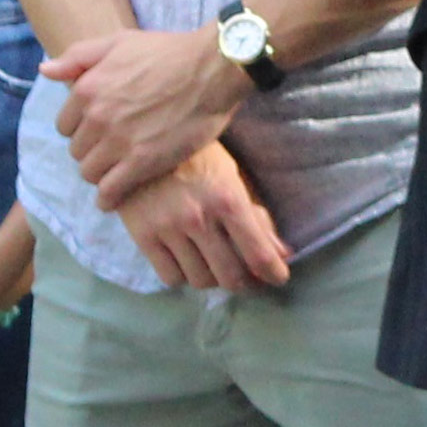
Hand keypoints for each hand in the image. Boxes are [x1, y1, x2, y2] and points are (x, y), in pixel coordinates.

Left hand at [47, 27, 247, 210]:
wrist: (213, 68)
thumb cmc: (169, 52)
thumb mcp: (119, 42)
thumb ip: (78, 56)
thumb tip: (44, 71)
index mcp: (87, 89)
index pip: (64, 125)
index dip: (81, 128)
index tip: (99, 130)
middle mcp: (97, 117)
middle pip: (76, 151)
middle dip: (91, 150)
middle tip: (113, 148)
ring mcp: (118, 142)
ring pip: (89, 173)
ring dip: (101, 173)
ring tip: (117, 169)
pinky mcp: (141, 162)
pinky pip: (110, 191)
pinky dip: (109, 197)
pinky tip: (115, 196)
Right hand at [116, 141, 290, 292]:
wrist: (143, 143)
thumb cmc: (198, 156)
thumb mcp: (233, 176)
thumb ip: (257, 216)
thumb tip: (283, 254)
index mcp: (228, 198)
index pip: (258, 254)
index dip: (273, 274)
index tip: (278, 278)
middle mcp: (199, 217)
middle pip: (230, 276)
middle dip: (246, 283)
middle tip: (250, 279)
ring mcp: (168, 229)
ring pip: (200, 280)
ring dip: (214, 279)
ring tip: (217, 267)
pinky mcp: (143, 237)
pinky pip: (171, 277)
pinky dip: (184, 276)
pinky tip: (188, 261)